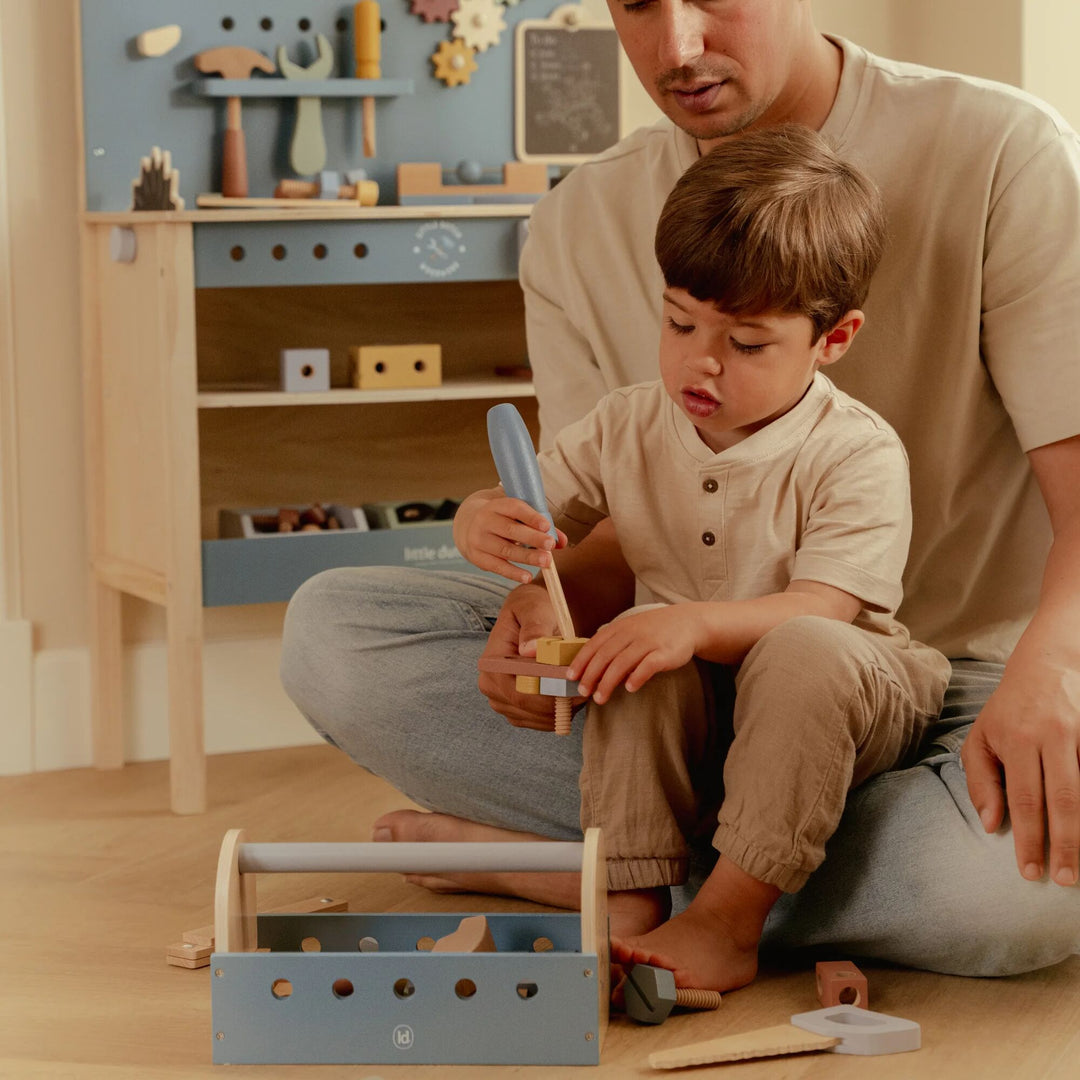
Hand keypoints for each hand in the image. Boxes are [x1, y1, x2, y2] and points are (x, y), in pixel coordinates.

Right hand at [454, 493, 565, 583]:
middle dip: (533, 538)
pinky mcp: (477, 557)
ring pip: (505, 550)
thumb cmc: (502, 518)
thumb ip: (540, 525)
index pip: (514, 508)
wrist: (467, 524)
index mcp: (496, 505)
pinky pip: (497, 566)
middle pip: (510, 530)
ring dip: (527, 557)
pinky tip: (527, 577)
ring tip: (546, 562)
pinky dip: (513, 573)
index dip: (531, 517)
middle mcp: (484, 520)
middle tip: (551, 545)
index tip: (547, 526)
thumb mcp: (516, 515)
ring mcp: (478, 539)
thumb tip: (563, 542)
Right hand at [477, 581, 583, 728]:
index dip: (548, 696)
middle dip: (558, 704)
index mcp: (491, 662)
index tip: (576, 690)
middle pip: (527, 709)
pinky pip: (537, 721)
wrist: (534, 615)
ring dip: (560, 710)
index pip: (518, 692)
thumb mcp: (534, 609)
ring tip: (580, 692)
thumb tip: (530, 649)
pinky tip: (571, 698)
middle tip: (585, 692)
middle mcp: (490, 684)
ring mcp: (501, 699)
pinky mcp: (514, 708)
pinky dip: (557, 714)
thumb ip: (534, 628)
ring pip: (534, 718)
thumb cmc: (534, 608)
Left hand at [568, 605, 702, 704]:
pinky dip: (637, 676)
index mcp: (620, 627)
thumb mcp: (630, 631)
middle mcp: (631, 633)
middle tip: (582, 692)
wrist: (687, 622)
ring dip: (608, 681)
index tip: (570, 676)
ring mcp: (648, 642)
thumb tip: (591, 668)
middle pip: (605, 655)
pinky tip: (630, 688)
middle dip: (591, 675)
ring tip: (600, 698)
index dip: (581, 661)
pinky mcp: (665, 653)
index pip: (595, 644)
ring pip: (623, 662)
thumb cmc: (653, 630)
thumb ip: (612, 645)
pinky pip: (649, 665)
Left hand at [962, 648, 1079, 885]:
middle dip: (1065, 844)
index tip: (1029, 872)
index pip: (1025, 799)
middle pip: (1063, 800)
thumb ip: (981, 780)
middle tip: (1064, 879)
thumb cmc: (1009, 710)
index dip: (1029, 838)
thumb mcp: (981, 737)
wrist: (1049, 665)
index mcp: (1019, 740)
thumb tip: (990, 824)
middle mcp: (1053, 737)